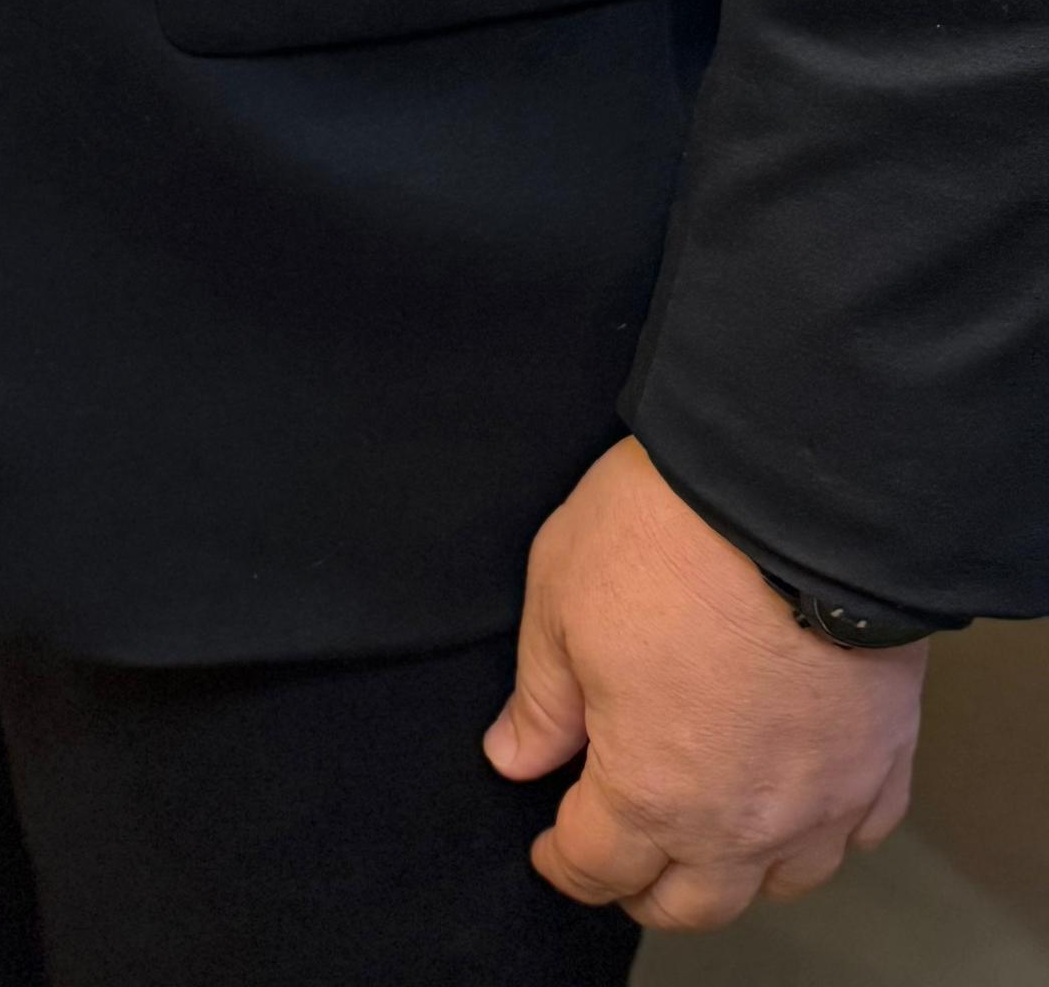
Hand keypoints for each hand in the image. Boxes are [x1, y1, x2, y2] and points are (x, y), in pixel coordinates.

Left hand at [485, 438, 926, 930]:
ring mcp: (823, 797)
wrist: (794, 497)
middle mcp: (743, 821)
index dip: (563, 863)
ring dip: (736, 873)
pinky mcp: (884, 760)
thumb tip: (516, 757)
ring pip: (780, 882)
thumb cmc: (669, 541)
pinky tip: (797, 803)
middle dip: (644, 889)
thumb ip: (542, 701)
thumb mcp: (560, 602)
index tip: (551, 850)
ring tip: (706, 838)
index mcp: (650, 792)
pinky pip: (857, 833)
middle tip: (621, 861)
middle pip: (692, 903)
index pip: (596, 865)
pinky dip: (821, 833)